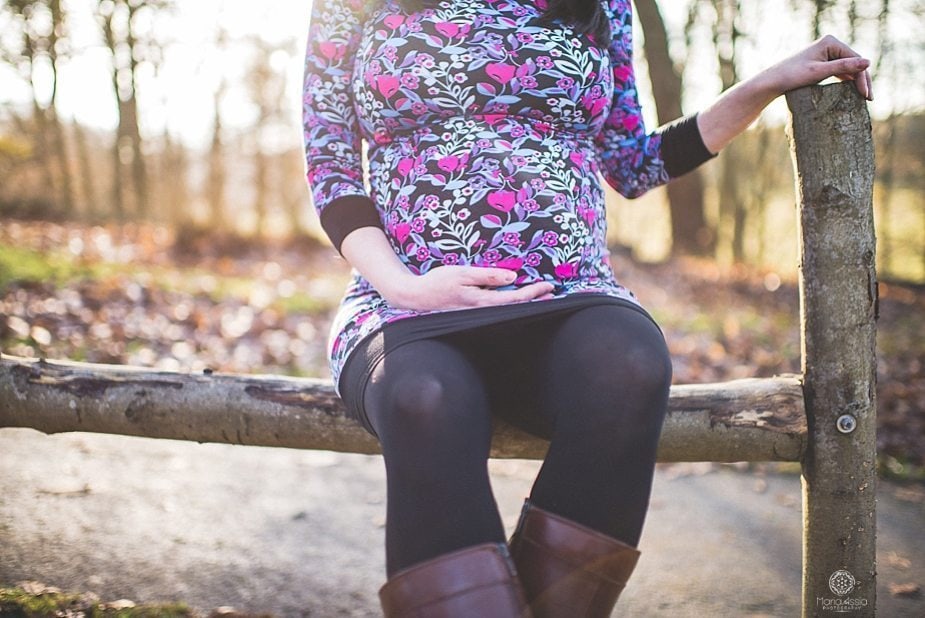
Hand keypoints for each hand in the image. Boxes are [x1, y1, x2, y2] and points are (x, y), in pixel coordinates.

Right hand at [384, 266, 554, 311]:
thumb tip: (512, 276)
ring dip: (524, 302)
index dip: (533, 293)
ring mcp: (477, 315)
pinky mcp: (472, 313)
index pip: (515, 299)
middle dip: (534, 299)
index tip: (548, 286)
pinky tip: (516, 299)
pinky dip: (510, 303)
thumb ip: (487, 275)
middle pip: (515, 308)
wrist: (416, 297)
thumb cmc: (438, 282)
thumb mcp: (462, 273)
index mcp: (482, 302)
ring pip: (507, 310)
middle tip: (552, 291)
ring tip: (540, 295)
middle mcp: (482, 312)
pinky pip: (497, 309)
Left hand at [767, 35, 872, 99]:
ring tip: (863, 98)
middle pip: (854, 63)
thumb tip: (868, 63)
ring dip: (856, 82)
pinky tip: (852, 92)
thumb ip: (843, 67)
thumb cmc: (793, 76)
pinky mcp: (822, 62)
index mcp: (831, 42)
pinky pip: (839, 71)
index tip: (866, 96)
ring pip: (848, 68)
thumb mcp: (819, 73)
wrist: (773, 81)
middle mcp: (830, 44)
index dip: (863, 77)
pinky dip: (846, 81)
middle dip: (862, 80)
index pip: (855, 60)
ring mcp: (826, 53)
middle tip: (869, 99)